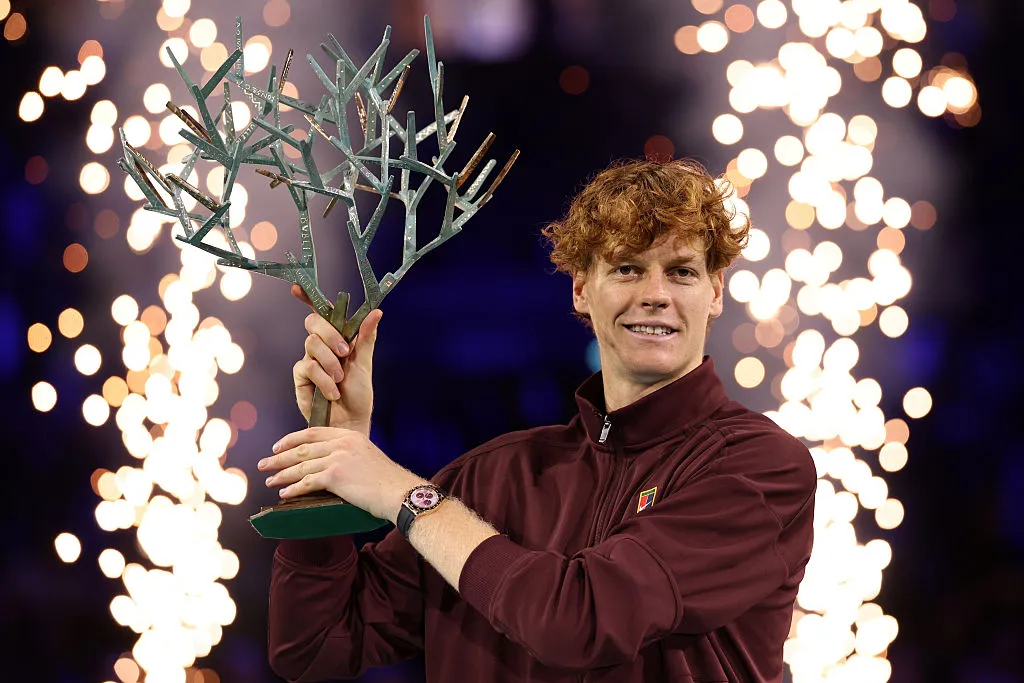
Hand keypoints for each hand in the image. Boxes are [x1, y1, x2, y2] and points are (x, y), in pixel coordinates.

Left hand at [258, 426, 425, 522]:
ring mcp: (337, 458)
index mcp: (349, 435)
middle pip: (302, 448)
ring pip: (301, 466)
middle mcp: (341, 443)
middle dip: (279, 457)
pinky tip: (284, 493)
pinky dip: (293, 488)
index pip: (313, 432)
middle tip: (264, 464)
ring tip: (269, 480)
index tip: (277, 446)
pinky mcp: (335, 476)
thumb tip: (329, 466)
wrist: (398, 491)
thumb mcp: (367, 457)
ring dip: (282, 474)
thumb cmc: (386, 480)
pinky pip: (307, 483)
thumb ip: (348, 455)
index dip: (291, 439)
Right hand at [291, 284, 381, 435]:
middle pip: (313, 323)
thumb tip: (377, 312)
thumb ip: (366, 338)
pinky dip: (323, 379)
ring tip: (340, 380)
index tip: (296, 287)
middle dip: (330, 334)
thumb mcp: (364, 364)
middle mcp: (321, 346)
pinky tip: (332, 392)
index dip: (308, 298)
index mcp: (338, 338)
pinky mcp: (301, 377)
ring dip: (330, 363)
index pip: (322, 313)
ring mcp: (309, 360)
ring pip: (312, 344)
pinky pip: (307, 367)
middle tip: (345, 352)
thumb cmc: (358, 394)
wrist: (349, 422)